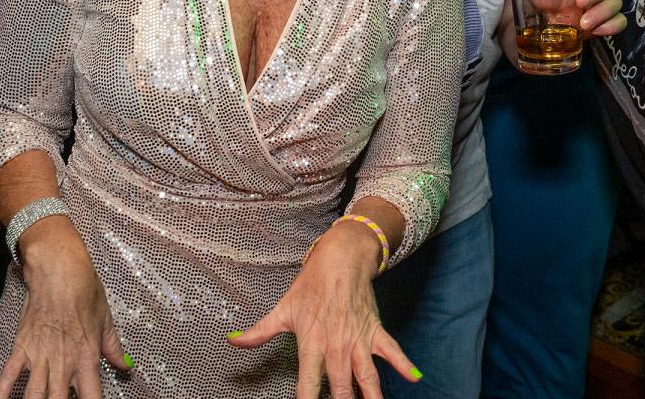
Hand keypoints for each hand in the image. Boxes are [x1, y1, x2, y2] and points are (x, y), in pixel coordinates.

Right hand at [0, 225, 129, 398]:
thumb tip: (126, 366)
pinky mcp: (21, 349)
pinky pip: (8, 377)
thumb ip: (113, 348)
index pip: (92, 397)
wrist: (60, 273)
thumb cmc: (85, 293)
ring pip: (33, 396)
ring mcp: (40, 358)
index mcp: (87, 358)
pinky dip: (1, 394)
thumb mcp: (106, 320)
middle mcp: (63, 364)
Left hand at [228, 224, 416, 398]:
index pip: (307, 385)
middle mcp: (336, 347)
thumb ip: (258, 332)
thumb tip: (231, 341)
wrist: (340, 259)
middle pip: (341, 389)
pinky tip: (414, 378)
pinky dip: (404, 364)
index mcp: (311, 344)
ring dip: (371, 397)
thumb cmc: (311, 285)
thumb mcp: (282, 309)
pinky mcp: (375, 331)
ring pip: (367, 377)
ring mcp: (358, 340)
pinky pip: (392, 351)